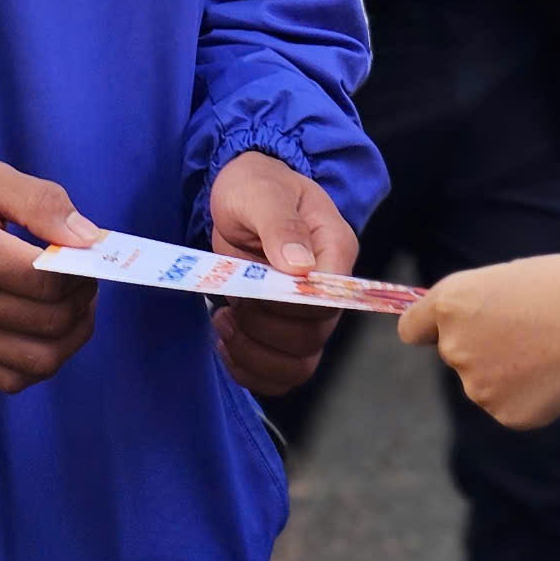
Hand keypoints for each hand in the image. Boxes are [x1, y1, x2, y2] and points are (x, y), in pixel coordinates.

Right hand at [0, 153, 100, 394]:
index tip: (89, 253)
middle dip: (85, 302)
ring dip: (71, 337)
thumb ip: (43, 203)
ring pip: (37, 363)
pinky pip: (8, 379)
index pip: (51, 284)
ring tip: (71, 304)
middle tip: (85, 275)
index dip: (86, 271)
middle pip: (51, 326)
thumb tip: (92, 239)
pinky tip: (43, 329)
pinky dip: (39, 361)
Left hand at [209, 150, 358, 396]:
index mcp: (334, 249)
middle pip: (312, 337)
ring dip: (254, 354)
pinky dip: (249, 370)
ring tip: (224, 323)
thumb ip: (280, 224)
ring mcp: (306, 314)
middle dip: (264, 328)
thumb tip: (300, 267)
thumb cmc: (255, 186)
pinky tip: (225, 344)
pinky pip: (279, 374)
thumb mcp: (261, 193)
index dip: (291, 305)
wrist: (240, 195)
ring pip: (298, 365)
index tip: (255, 287)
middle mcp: (328, 288)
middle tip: (233, 303)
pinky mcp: (283, 331)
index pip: (330, 299)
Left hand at [400, 255, 559, 429]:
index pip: (412, 328)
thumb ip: (480, 305)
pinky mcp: (505, 414)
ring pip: (485, 380)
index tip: (447, 329)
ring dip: (509, 370)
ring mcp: (478, 385)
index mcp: (452, 302)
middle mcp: (455, 345)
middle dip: (484, 345)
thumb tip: (473, 327)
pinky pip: (510, 404)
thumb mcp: (513, 278)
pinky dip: (530, 393)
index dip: (431, 328)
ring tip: (553, 347)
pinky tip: (559, 373)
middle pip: (456, 353)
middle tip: (531, 328)